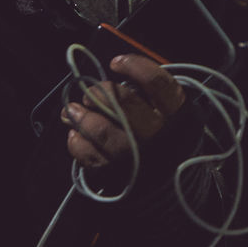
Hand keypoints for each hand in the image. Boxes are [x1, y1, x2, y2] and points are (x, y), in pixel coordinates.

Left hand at [61, 53, 185, 169]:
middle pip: (124, 102)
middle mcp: (159, 135)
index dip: (134, 67)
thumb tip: (104, 86)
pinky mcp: (122, 176)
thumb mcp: (164, 114)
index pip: (158, 83)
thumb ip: (142, 96)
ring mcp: (139, 158)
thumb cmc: (164, 139)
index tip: (116, 63)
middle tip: (88, 94)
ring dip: (82, 118)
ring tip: (71, 112)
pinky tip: (75, 136)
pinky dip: (79, 144)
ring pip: (104, 131)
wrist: (176, 183)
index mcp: (175, 115)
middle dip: (100, 93)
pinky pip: (93, 158)